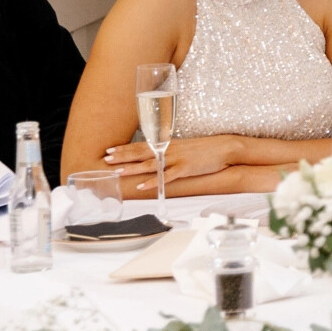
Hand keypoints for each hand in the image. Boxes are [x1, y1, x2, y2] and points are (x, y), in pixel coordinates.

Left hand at [105, 134, 242, 193]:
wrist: (225, 148)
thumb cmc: (206, 149)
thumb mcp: (186, 147)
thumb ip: (170, 151)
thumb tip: (157, 157)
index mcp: (169, 145)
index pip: (142, 145)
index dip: (125, 148)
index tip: (110, 150)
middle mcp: (169, 150)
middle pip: (142, 153)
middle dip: (123, 156)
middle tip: (106, 159)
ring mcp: (177, 159)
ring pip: (150, 164)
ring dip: (132, 168)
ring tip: (116, 172)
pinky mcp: (185, 168)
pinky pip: (166, 176)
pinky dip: (153, 181)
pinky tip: (141, 185)